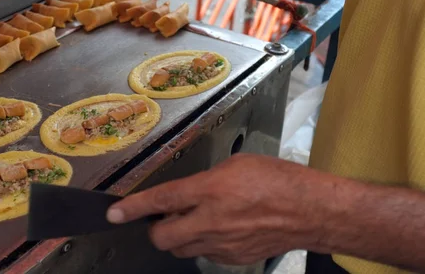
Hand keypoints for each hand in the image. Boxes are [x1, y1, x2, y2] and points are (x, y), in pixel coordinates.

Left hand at [106, 153, 326, 264]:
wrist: (310, 211)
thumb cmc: (277, 180)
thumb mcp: (236, 165)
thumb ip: (207, 180)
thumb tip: (192, 192)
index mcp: (210, 190)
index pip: (161, 201)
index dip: (133, 208)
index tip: (114, 213)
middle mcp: (211, 220)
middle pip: (162, 237)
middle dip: (154, 229)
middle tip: (163, 216)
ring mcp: (222, 244)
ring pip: (181, 249)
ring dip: (178, 237)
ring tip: (193, 220)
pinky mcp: (233, 258)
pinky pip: (205, 254)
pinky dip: (202, 243)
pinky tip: (218, 229)